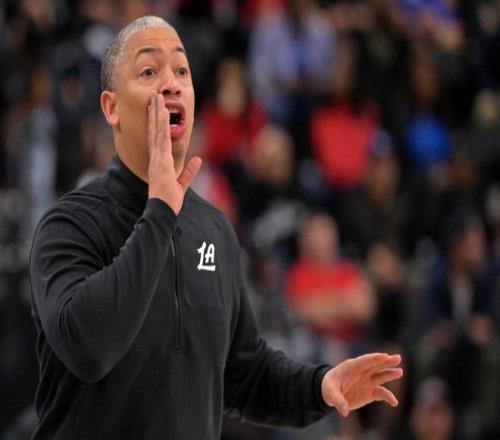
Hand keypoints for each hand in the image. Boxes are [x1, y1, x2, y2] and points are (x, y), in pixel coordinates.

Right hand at [147, 92, 200, 213]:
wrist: (162, 211)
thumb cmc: (168, 201)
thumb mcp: (182, 185)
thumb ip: (189, 172)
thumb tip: (198, 160)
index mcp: (159, 163)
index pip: (158, 138)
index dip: (156, 123)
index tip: (156, 110)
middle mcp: (156, 158)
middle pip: (155, 130)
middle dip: (154, 112)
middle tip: (154, 96)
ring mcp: (157, 158)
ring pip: (157, 130)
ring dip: (157, 113)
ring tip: (157, 97)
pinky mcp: (160, 160)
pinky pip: (161, 138)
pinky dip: (161, 124)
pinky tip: (162, 112)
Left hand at [321, 353, 402, 416]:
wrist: (332, 393)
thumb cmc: (329, 388)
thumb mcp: (330, 393)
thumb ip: (338, 401)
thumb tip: (345, 411)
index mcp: (351, 367)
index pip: (364, 361)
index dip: (374, 358)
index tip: (384, 356)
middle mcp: (362, 372)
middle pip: (376, 365)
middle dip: (386, 362)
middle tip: (398, 358)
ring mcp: (367, 381)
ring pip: (381, 376)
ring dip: (390, 374)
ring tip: (399, 372)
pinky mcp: (370, 392)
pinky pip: (381, 393)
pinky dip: (388, 397)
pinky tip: (394, 403)